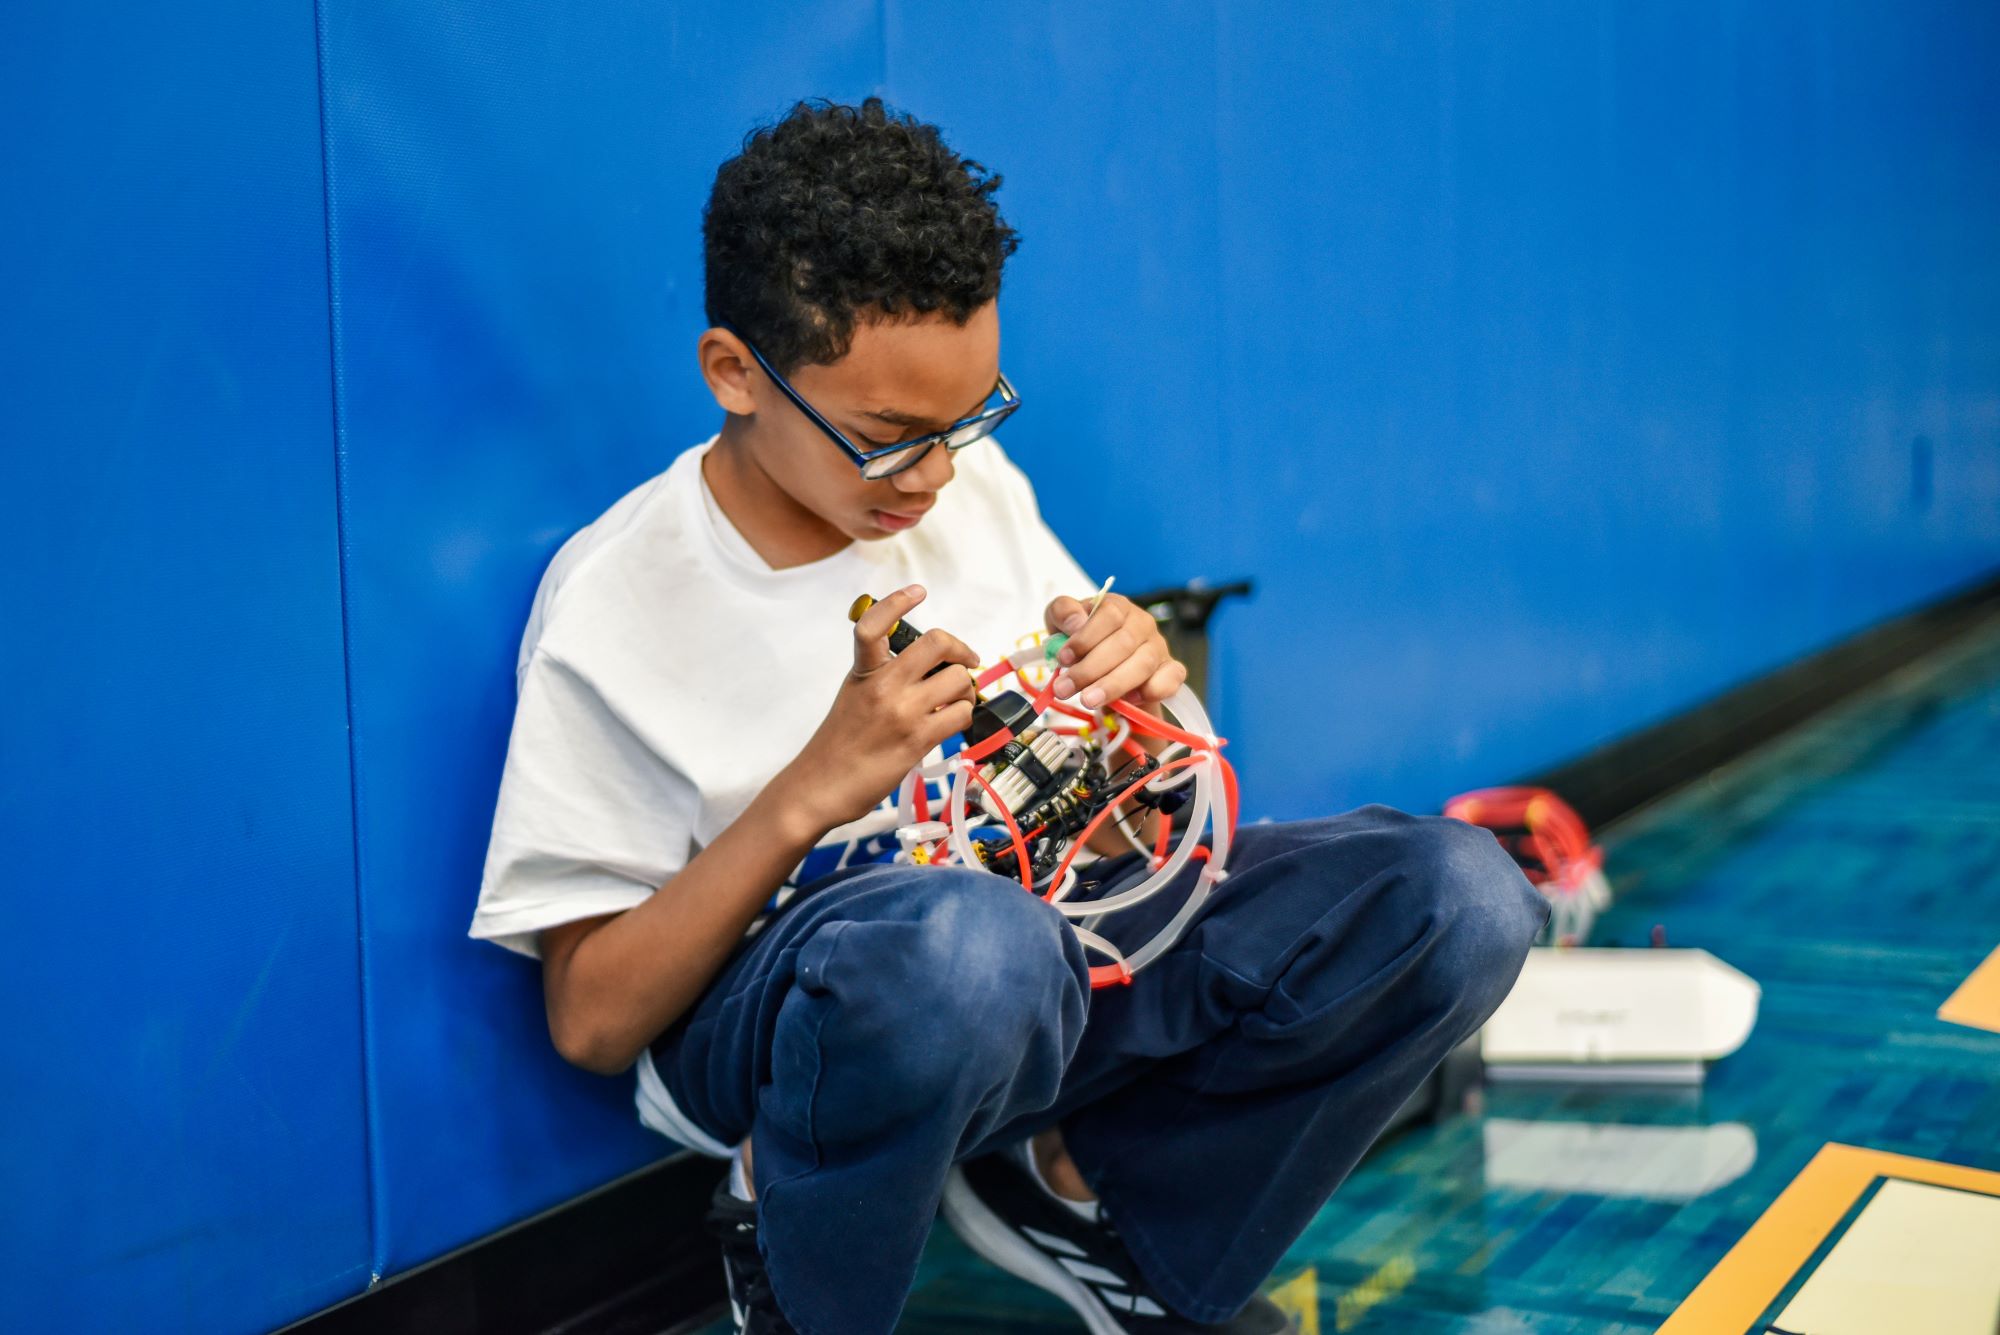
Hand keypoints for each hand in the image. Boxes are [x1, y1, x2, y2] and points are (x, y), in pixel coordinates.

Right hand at [785, 585, 980, 831]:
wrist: (819, 787)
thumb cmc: (837, 746)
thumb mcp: (852, 696)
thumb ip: (880, 676)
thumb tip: (922, 667)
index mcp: (862, 671)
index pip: (873, 624)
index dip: (897, 601)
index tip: (917, 591)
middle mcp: (882, 685)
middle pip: (937, 643)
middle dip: (960, 650)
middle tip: (965, 660)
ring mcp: (901, 711)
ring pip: (958, 679)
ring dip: (965, 690)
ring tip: (954, 701)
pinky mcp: (917, 739)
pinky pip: (961, 713)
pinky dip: (963, 715)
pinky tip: (950, 723)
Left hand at [1043, 592, 1185, 710]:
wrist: (1102, 670)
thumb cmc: (1082, 642)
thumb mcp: (1062, 623)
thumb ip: (1062, 612)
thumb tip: (1075, 623)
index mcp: (1117, 607)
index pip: (1109, 614)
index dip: (1085, 637)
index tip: (1063, 658)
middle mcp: (1142, 623)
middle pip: (1124, 643)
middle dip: (1090, 669)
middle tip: (1064, 689)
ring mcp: (1159, 647)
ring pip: (1143, 664)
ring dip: (1113, 685)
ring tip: (1087, 700)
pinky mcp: (1171, 671)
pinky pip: (1171, 679)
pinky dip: (1153, 690)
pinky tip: (1128, 701)